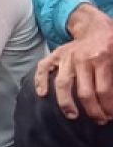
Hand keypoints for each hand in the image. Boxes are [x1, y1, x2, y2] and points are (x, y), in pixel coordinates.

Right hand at [37, 4, 112, 122]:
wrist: (95, 27)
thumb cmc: (109, 44)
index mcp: (101, 58)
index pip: (103, 90)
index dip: (107, 106)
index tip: (110, 116)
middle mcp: (81, 58)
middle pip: (85, 92)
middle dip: (93, 110)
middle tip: (99, 120)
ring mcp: (66, 57)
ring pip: (63, 85)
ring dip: (67, 104)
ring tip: (73, 116)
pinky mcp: (54, 55)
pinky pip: (43, 69)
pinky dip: (40, 82)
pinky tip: (43, 95)